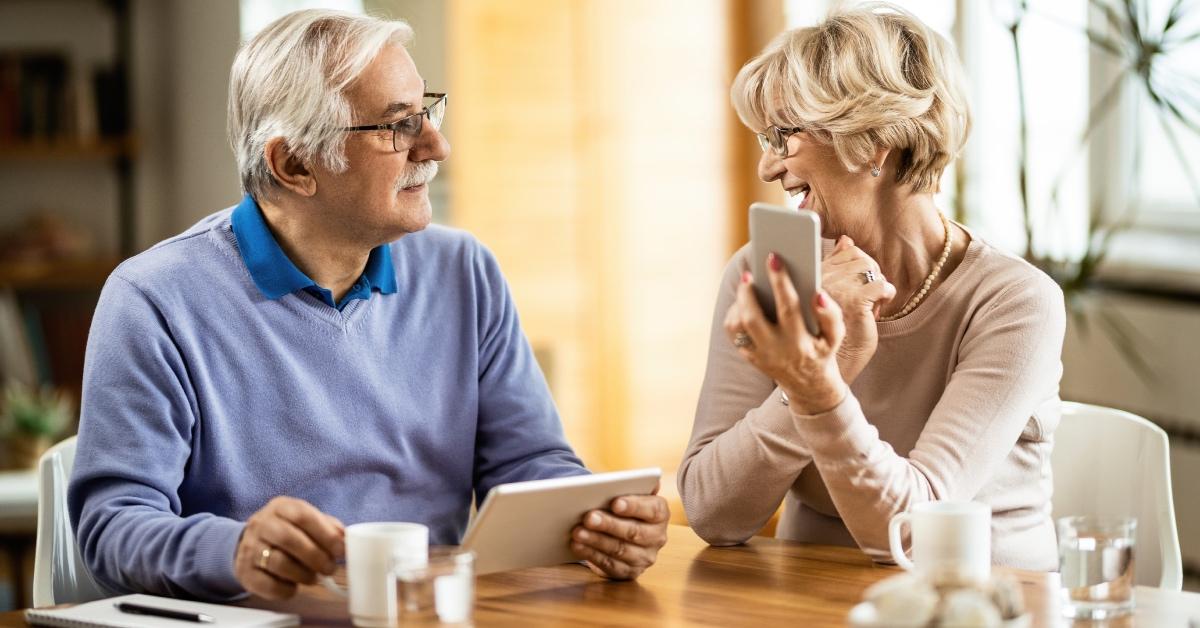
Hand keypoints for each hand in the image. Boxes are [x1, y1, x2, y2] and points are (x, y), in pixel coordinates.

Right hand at [233, 496, 344, 599]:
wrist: (248, 543)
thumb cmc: (287, 531)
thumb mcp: (305, 521)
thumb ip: (327, 527)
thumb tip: (344, 539)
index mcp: (281, 507)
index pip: (303, 516)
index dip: (325, 534)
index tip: (341, 549)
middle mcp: (261, 524)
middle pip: (289, 539)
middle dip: (315, 556)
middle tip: (330, 569)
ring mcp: (250, 547)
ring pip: (278, 562)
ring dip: (302, 574)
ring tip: (313, 578)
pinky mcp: (244, 572)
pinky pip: (267, 584)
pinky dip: (286, 589)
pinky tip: (294, 586)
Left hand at [570, 488, 669, 579]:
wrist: (622, 535)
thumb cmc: (624, 508)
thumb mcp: (631, 495)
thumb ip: (633, 486)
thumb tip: (636, 480)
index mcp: (661, 514)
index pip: (653, 510)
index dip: (634, 506)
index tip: (615, 503)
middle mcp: (657, 537)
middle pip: (634, 532)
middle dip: (609, 524)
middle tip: (588, 517)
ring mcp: (645, 557)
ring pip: (620, 550)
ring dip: (596, 540)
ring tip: (577, 531)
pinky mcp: (629, 572)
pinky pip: (609, 565)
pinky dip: (591, 554)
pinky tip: (577, 545)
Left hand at [724, 252, 847, 414]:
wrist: (809, 386)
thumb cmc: (822, 351)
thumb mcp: (835, 337)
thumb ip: (831, 316)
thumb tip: (818, 295)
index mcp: (800, 342)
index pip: (788, 306)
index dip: (780, 281)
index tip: (773, 258)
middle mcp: (776, 350)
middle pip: (753, 318)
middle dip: (748, 293)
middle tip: (748, 273)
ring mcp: (760, 355)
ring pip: (738, 327)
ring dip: (738, 304)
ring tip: (746, 285)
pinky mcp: (750, 357)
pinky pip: (734, 335)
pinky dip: (734, 315)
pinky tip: (742, 302)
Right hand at [822, 236, 895, 383]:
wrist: (829, 367)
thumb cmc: (827, 333)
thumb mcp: (827, 295)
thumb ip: (834, 266)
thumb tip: (845, 240)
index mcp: (810, 275)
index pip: (845, 251)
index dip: (858, 266)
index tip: (857, 284)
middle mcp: (819, 279)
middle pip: (859, 257)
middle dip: (868, 275)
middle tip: (864, 297)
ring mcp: (835, 289)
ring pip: (869, 268)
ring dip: (875, 285)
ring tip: (868, 305)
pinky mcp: (853, 302)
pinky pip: (880, 285)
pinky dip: (886, 294)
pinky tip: (878, 309)